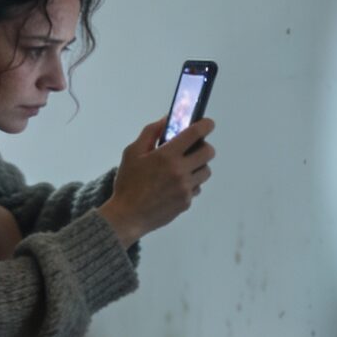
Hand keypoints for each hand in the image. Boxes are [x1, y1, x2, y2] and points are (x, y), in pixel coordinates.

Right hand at [97, 116, 214, 245]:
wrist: (128, 216)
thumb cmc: (128, 183)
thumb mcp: (132, 152)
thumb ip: (150, 133)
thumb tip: (166, 119)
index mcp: (167, 156)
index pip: (195, 134)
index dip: (206, 125)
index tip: (207, 123)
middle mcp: (180, 171)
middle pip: (208, 152)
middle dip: (204, 146)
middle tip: (194, 148)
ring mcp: (186, 188)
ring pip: (206, 171)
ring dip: (199, 165)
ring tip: (185, 167)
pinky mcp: (186, 202)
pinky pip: (197, 187)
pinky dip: (191, 183)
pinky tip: (176, 184)